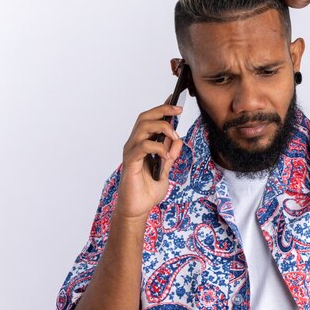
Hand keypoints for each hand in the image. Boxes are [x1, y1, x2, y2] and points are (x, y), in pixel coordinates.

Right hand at [114, 101, 183, 220]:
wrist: (138, 209)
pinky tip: (166, 156)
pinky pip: (143, 147)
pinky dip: (158, 147)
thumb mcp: (165, 170)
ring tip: (175, 136)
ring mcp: (131, 153)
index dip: (161, 108)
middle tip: (178, 111)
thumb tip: (178, 140)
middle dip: (162, 110)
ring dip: (162, 127)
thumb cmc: (147, 191)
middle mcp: (134, 145)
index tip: (174, 100)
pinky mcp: (130, 163)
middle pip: (144, 118)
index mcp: (142, 144)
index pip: (150, 120)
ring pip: (142, 127)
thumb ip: (170, 155)